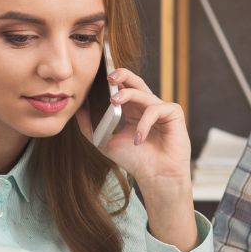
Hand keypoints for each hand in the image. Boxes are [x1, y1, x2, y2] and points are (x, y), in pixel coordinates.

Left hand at [87, 68, 191, 200]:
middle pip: (135, 81)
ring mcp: (161, 108)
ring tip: (114, 101)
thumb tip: (77, 109)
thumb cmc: (135, 160)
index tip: (97, 76)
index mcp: (132, 109)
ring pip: (143, 93)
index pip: (122, 88)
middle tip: (108, 76)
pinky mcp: (173, 113)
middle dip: (122, 74)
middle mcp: (146, 105)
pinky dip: (143, 123)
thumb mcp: (105, 142)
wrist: (156, 177)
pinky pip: (155, 109)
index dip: (112, 80)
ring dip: (127, 94)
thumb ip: (90, 127)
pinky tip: (138, 139)